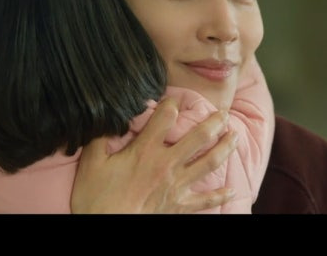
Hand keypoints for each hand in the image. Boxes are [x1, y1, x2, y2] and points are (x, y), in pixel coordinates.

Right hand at [71, 97, 238, 212]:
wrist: (108, 227)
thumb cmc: (97, 198)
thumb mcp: (92, 163)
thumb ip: (100, 138)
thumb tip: (109, 118)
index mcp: (146, 150)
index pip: (166, 117)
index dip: (172, 103)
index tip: (174, 99)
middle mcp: (167, 164)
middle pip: (198, 137)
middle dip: (213, 122)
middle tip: (223, 113)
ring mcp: (177, 186)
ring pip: (209, 162)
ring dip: (225, 148)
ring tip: (234, 136)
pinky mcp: (180, 206)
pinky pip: (205, 200)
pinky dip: (220, 196)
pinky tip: (231, 190)